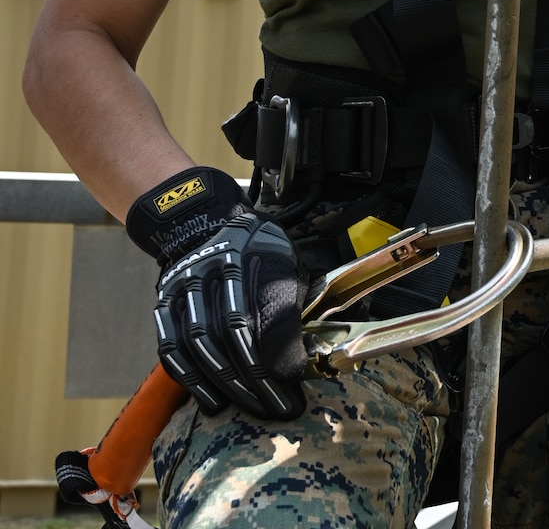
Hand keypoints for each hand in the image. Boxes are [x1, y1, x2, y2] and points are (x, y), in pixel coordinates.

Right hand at [127, 166, 306, 418]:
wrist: (201, 221)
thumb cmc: (255, 249)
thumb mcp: (285, 260)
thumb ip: (291, 301)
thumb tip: (302, 356)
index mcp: (256, 253)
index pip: (269, 314)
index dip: (282, 357)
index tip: (295, 386)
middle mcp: (218, 266)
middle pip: (235, 333)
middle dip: (258, 381)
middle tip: (277, 410)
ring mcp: (186, 284)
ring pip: (202, 342)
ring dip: (226, 385)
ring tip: (249, 409)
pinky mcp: (164, 301)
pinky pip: (172, 347)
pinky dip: (191, 380)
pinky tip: (212, 401)